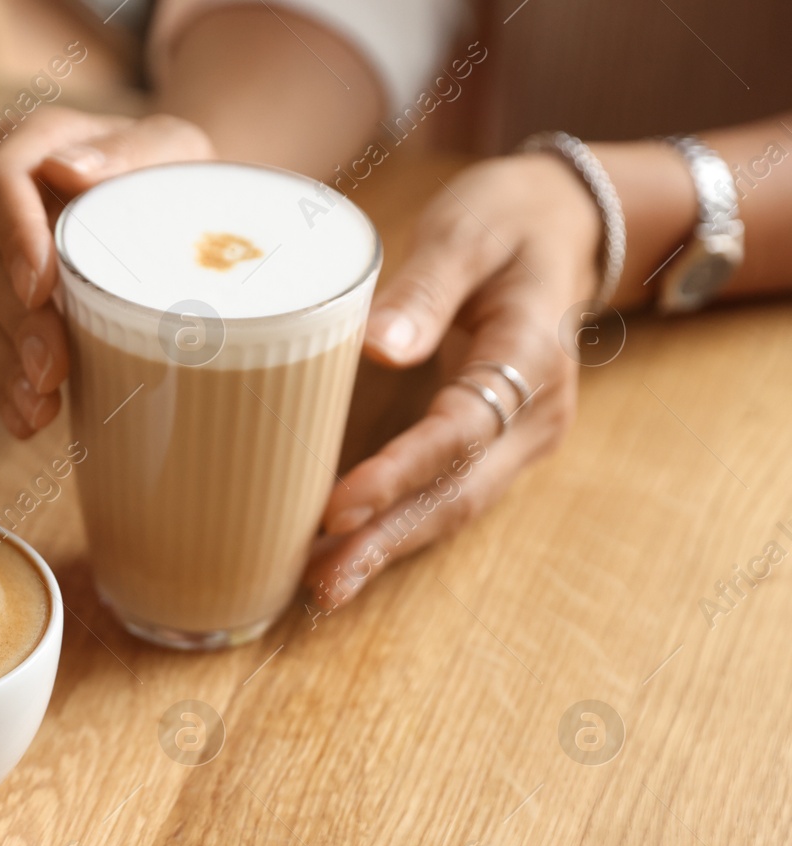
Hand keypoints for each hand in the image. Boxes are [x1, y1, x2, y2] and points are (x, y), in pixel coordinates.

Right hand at [0, 107, 213, 436]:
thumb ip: (129, 150)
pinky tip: (28, 419)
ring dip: (6, 365)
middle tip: (51, 367)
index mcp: (30, 144)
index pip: (0, 184)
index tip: (39, 285)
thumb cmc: (168, 171)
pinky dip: (5, 386)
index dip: (13, 236)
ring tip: (41, 406)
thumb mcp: (170, 147)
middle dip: (16, 321)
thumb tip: (69, 171)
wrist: (165, 202)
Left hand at [306, 153, 601, 611]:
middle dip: (389, 540)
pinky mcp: (492, 446)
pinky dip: (396, 529)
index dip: (399, 472)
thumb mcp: (467, 231)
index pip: (461, 429)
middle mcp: (537, 414)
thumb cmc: (505, 221)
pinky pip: (445, 495)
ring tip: (323, 588)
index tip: (339, 505)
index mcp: (533, 355)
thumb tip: (381, 346)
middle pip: (460, 491)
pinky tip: (343, 556)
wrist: (560, 226)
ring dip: (389, 548)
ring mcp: (520, 438)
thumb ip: (426, 287)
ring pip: (453, 507)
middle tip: (323, 582)